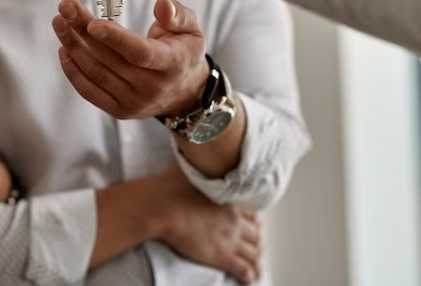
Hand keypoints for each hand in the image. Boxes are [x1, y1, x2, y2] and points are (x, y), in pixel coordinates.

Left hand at [52, 0, 208, 118]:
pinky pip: (90, 91)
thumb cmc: (184, 53)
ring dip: (73, 46)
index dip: (115, 38)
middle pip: (110, 59)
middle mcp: (151, 87)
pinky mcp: (119, 110)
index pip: (139, 53)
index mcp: (172, 64)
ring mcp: (133, 102)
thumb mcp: (192, 29)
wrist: (186, 93)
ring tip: (59, 22)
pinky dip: (73, 71)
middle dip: (83, 30)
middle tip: (65, 7)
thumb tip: (161, 4)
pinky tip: (64, 49)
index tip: (92, 22)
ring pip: (96, 73)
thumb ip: (178, 14)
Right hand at [158, 165, 261, 283]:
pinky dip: (250, 274)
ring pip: (254, 252)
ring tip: (256, 263)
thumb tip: (199, 147)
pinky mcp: (222, 256)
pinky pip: (244, 269)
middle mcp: (236, 219)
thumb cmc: (172, 186)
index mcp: (231, 198)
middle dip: (257, 239)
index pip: (253, 211)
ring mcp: (231, 239)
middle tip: (255, 243)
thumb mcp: (192, 166)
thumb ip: (201, 161)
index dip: (254, 219)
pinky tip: (250, 278)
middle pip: (257, 232)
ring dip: (257, 258)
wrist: (163, 206)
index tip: (252, 222)